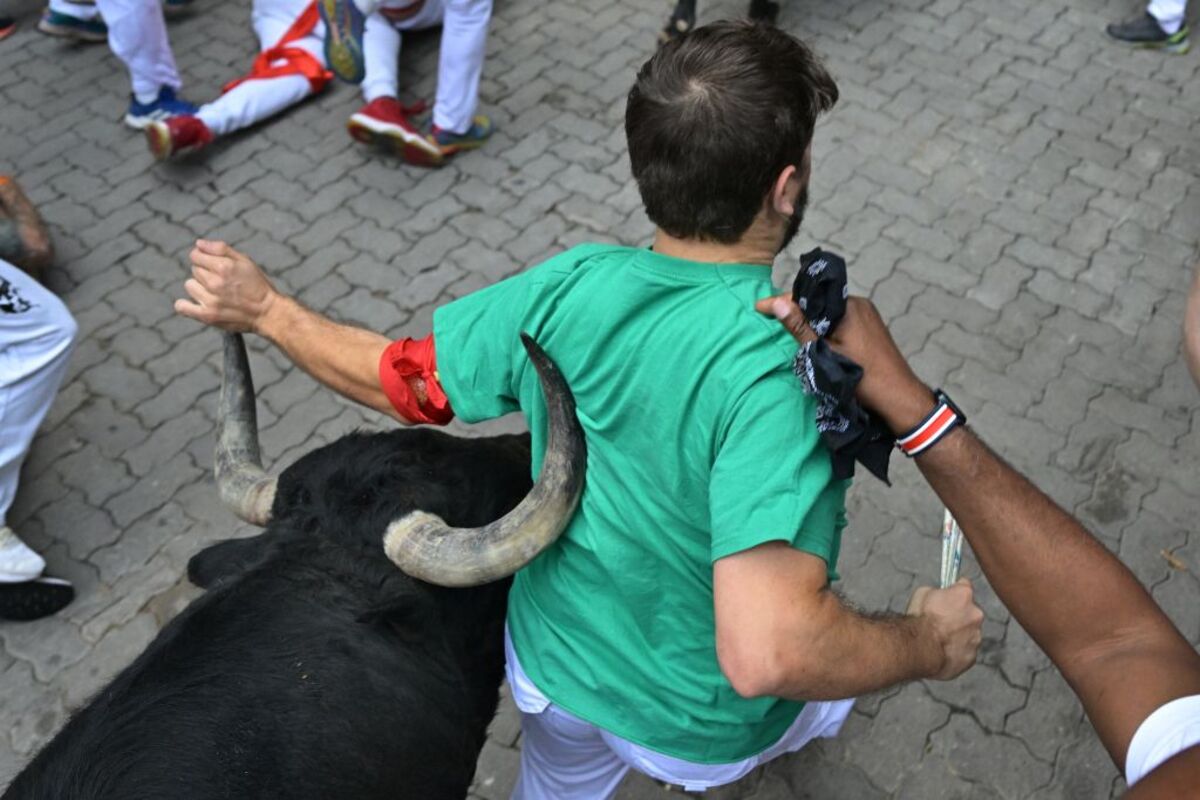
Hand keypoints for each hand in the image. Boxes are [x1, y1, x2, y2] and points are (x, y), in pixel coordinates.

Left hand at [176, 240, 279, 333]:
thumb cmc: (258, 286)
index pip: (195, 255)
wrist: (268, 313)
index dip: (203, 258)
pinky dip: (185, 305)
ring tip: (215, 293)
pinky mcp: (207, 316)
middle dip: (206, 273)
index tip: (213, 265)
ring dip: (199, 287)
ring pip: (190, 285)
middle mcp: (215, 283)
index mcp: (224, 267)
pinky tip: (196, 303)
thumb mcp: (245, 261)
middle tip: (222, 281)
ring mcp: (210, 300)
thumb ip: (220, 249)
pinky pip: (182, 307)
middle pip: (195, 270)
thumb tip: (198, 244)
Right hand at [755, 293, 933, 432]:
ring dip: (811, 321)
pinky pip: (842, 321)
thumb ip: (800, 327)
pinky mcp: (872, 328)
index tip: (758, 307)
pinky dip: (826, 328)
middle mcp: (859, 304)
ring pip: (830, 313)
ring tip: (789, 328)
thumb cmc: (862, 378)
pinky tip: (815, 339)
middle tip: (770, 317)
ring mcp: (868, 316)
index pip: (808, 297)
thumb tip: (778, 304)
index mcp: (848, 306)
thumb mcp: (825, 353)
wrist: (898, 397)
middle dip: (796, 310)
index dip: (781, 302)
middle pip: (819, 303)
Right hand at [906, 578, 983, 680]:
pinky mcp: (971, 656)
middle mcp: (975, 614)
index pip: (964, 585)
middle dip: (959, 614)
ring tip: (939, 638)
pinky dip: (957, 650)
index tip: (950, 594)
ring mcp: (975, 637)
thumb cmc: (919, 620)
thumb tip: (937, 595)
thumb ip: (936, 592)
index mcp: (964, 595)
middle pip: (970, 611)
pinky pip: (966, 651)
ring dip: (959, 633)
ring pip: (970, 633)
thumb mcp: (922, 593)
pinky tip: (942, 650)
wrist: (920, 648)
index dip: (954, 590)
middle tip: (941, 620)